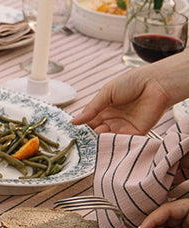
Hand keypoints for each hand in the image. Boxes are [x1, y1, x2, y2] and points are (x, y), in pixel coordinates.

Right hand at [71, 51, 188, 133]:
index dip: (81, 128)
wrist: (155, 83)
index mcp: (104, 108)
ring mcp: (123, 127)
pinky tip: (104, 144)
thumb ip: (91, 109)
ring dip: (98, 142)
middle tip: (80, 142)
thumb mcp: (106, 93)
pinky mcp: (136, 133)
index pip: (88, 121)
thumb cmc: (131, 82)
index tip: (72, 134)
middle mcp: (112, 119)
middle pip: (96, 131)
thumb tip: (73, 121)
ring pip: (107, 138)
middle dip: (88, 137)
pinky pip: (122, 142)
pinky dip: (112, 144)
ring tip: (89, 144)